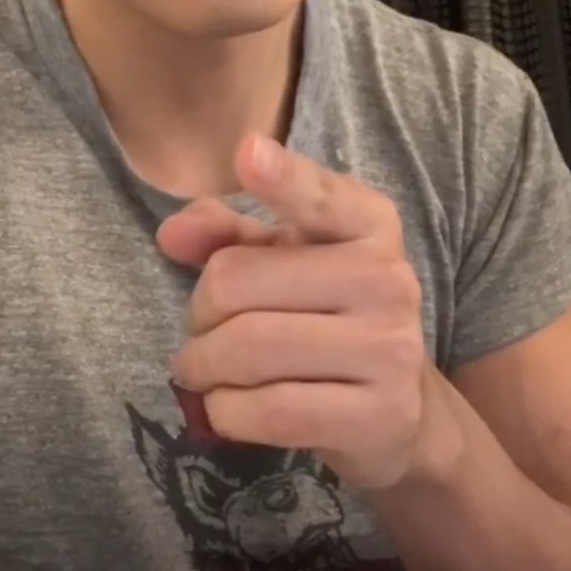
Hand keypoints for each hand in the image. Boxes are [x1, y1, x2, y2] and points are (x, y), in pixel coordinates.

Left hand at [155, 131, 432, 491]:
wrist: (399, 410)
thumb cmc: (324, 316)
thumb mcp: (283, 260)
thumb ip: (227, 234)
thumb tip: (172, 233)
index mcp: (368, 225)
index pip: (320, 196)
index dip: (281, 177)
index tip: (247, 153)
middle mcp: (388, 280)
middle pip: (237, 284)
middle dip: (198, 314)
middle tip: (201, 333)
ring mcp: (390, 350)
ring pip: (249, 350)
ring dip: (204, 368)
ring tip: (204, 372)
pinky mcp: (380, 417)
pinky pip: (269, 412)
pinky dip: (226, 412)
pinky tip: (228, 407)